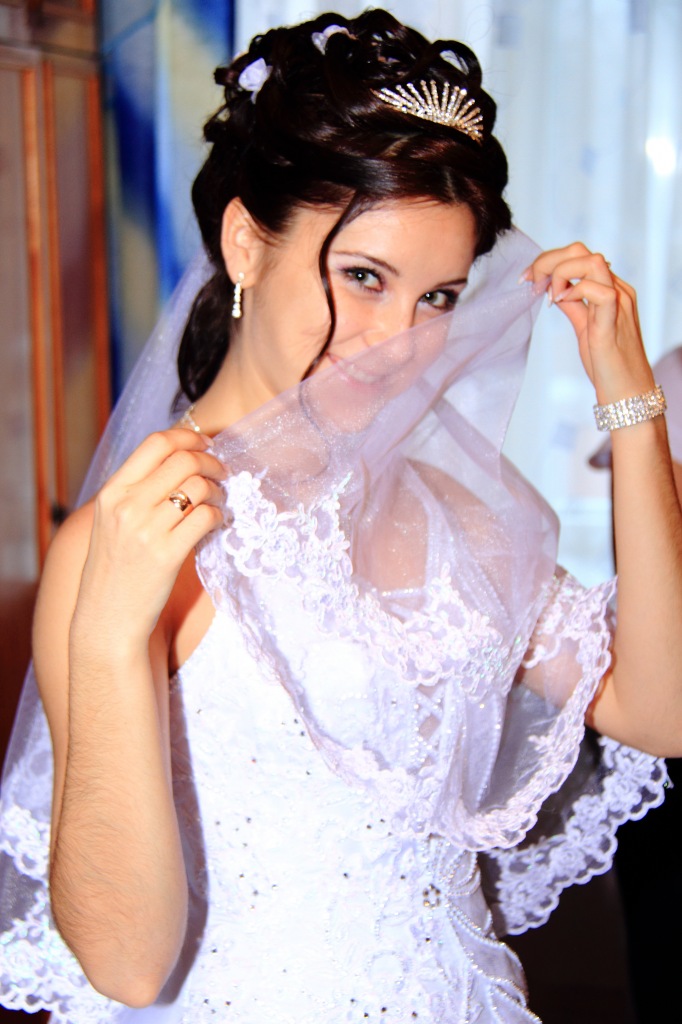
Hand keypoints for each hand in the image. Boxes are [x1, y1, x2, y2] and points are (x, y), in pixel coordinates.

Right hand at [76, 428, 225, 647]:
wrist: (106, 618)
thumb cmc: (114, 569)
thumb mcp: (111, 521)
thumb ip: (137, 491)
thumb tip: (179, 461)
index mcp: (112, 492)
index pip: (155, 443)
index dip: (187, 437)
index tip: (204, 445)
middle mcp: (127, 506)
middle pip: (182, 459)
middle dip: (210, 461)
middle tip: (222, 472)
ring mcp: (146, 530)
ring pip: (198, 486)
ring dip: (218, 489)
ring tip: (219, 501)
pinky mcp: (167, 555)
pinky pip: (205, 517)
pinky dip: (218, 515)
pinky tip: (216, 522)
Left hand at [523, 243, 654, 404]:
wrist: (626, 391)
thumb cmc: (607, 364)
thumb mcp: (584, 328)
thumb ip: (574, 306)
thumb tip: (556, 292)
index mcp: (610, 288)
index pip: (578, 255)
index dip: (547, 261)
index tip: (527, 279)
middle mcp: (618, 289)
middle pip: (581, 251)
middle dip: (547, 261)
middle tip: (530, 283)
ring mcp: (619, 303)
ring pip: (591, 262)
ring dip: (560, 273)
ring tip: (548, 297)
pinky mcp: (613, 321)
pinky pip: (598, 291)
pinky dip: (575, 291)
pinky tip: (560, 304)